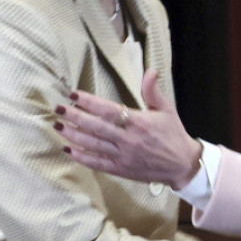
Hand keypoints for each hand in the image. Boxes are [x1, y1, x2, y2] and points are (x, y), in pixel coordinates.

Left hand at [54, 69, 201, 189]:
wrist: (182, 165)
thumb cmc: (174, 134)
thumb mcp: (167, 109)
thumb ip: (153, 91)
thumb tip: (150, 70)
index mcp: (139, 122)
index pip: (108, 110)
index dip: (89, 102)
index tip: (73, 95)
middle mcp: (128, 139)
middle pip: (96, 127)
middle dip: (75, 117)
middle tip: (58, 109)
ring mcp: (123, 156)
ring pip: (93, 145)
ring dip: (73, 135)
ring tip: (58, 126)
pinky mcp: (121, 169)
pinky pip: (98, 163)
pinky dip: (82, 157)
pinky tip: (69, 150)